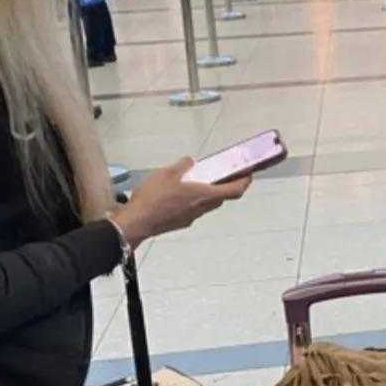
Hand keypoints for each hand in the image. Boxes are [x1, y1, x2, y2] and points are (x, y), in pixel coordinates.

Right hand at [110, 158, 250, 246]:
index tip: (249, 174)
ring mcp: (190, 218)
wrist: (135, 223)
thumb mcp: (168, 172)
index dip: (244, 182)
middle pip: (221, 198)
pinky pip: (193, 209)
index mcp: (203, 195)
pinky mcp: (179, 223)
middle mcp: (200, 209)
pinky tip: (182, 192)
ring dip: (210, 193)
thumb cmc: (153, 198)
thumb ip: (183, 165)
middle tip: (227, 173)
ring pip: (207, 205)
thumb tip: (191, 162)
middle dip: (227, 186)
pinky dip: (195, 200)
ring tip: (201, 180)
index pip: (233, 191)